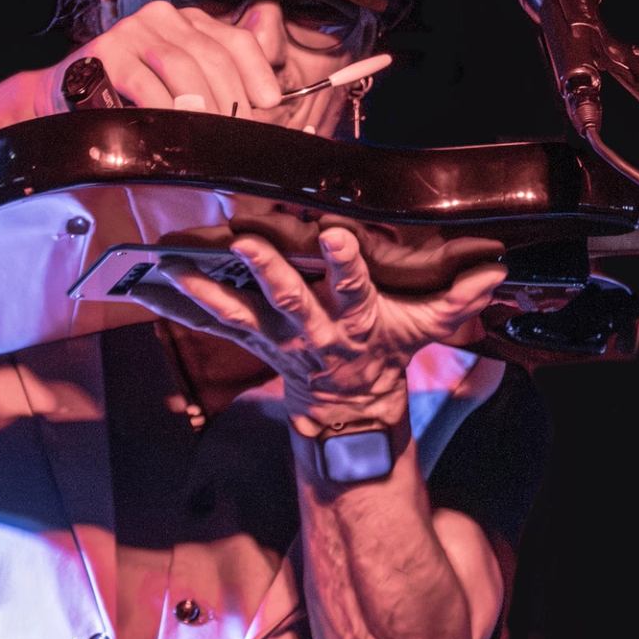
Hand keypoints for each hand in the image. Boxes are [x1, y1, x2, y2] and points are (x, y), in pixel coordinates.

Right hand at [36, 0, 292, 118]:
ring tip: (212, 136)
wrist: (66, 96)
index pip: (237, 40)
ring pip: (183, 67)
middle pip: (213, 56)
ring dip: (202, 105)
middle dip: (232, 99)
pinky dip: (164, 108)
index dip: (257, 72)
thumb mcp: (181, 84)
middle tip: (240, 133)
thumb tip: (270, 103)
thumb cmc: (134, 96)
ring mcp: (133, 30)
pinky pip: (145, 83)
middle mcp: (164, 17)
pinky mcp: (106, 52)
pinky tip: (174, 128)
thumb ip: (220, 84)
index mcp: (190, 20)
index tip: (270, 104)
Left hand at [126, 226, 507, 430]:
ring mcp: (276, 340)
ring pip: (238, 312)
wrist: (350, 403)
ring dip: (203, 288)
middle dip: (268, 270)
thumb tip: (494, 271)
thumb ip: (457, 300)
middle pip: (288, 299)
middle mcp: (312, 332)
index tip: (338, 234)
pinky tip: (144, 286)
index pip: (355, 289)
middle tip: (245, 239)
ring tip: (171, 263)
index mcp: (357, 321)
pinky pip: (209, 323)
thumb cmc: (386, 350)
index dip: (346, 265)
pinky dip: (176, 305)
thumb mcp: (427, 328)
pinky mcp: (251, 342)